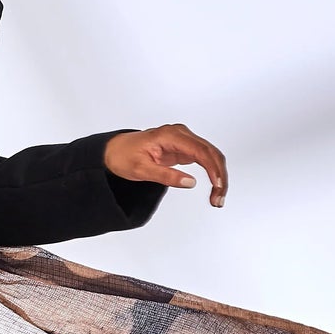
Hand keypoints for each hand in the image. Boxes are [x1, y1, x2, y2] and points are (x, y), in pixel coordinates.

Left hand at [104, 124, 227, 207]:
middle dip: (220, 176)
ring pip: (211, 156)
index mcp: (171, 135)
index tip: (218, 186)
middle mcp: (181, 134)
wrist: (114, 150)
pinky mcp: (184, 148)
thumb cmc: (124, 156)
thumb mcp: (141, 170)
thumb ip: (166, 176)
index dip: (213, 169)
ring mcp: (184, 140)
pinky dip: (212, 172)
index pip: (201, 151)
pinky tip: (214, 186)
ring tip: (217, 198)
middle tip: (219, 199)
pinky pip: (205, 158)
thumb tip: (190, 182)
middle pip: (211, 153)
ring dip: (218, 176)